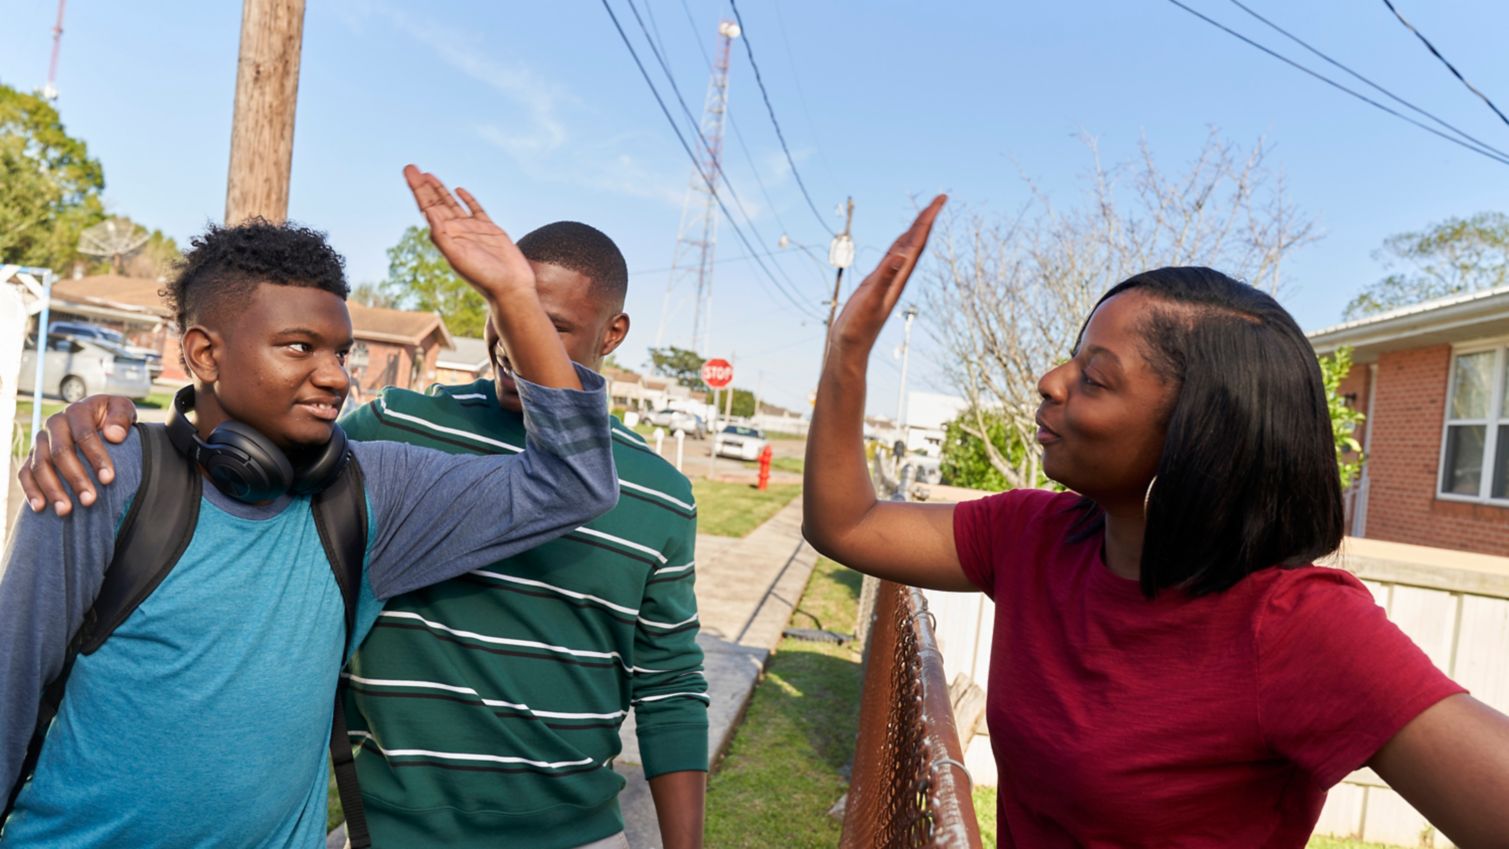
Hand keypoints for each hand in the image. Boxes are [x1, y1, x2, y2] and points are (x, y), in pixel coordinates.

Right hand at [18, 394, 137, 515]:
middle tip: (90, 500)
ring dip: (52, 489)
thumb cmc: (112, 418)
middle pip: (60, 453)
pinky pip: (25, 473)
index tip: (109, 479)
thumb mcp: (123, 409)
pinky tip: (41, 507)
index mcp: (77, 411)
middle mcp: (55, 424)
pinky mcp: (33, 455)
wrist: (96, 418)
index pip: (84, 435)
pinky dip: (31, 490)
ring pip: (40, 465)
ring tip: (66, 510)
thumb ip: (121, 417)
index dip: (96, 457)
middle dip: (75, 478)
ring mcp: (41, 440)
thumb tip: (114, 435)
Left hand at [402, 164, 534, 300]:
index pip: (427, 208)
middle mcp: (456, 231)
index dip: (417, 189)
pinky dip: (467, 199)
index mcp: (445, 237)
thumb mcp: (457, 256)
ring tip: (428, 174)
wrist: (510, 287)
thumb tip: (428, 211)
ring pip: (452, 204)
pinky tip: (459, 190)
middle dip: (423, 186)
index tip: (409, 171)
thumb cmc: (483, 277)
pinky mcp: (490, 229)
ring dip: (440, 189)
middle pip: (436, 203)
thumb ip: (441, 234)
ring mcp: (473, 229)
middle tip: (410, 167)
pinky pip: (476, 210)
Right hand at [828, 195, 945, 353]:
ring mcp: (887, 281)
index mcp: (898, 277)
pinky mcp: (875, 286)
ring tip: (924, 216)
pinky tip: (898, 245)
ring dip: (915, 232)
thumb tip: (903, 256)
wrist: (850, 349)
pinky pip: (891, 260)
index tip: (941, 199)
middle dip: (927, 220)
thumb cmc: (858, 328)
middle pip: (916, 242)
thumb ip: (885, 278)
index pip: (917, 242)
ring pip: (905, 250)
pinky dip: (897, 247)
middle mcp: (896, 277)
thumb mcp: (871, 300)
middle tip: (940, 198)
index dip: (928, 219)